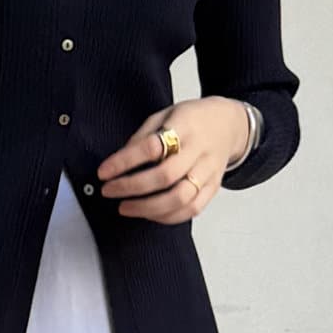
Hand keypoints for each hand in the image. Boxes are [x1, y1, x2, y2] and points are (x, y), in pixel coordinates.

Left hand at [94, 97, 250, 221]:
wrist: (228, 125)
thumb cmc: (191, 120)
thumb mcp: (164, 115)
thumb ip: (142, 137)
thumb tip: (117, 164)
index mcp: (185, 125)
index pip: (151, 146)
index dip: (124, 162)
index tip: (103, 172)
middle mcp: (200, 150)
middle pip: (165, 176)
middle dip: (131, 188)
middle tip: (109, 191)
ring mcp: (209, 171)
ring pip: (180, 198)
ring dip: (147, 208)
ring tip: (125, 208)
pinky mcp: (213, 188)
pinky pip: (191, 209)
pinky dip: (167, 217)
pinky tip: (148, 213)